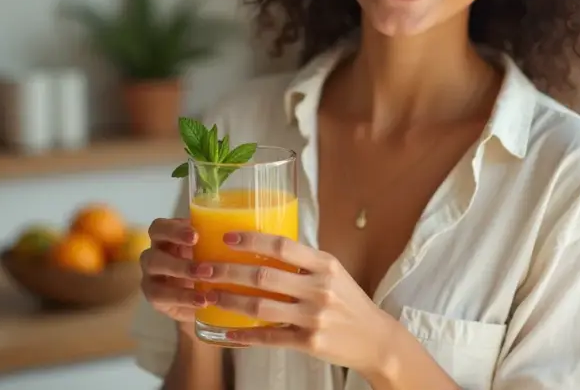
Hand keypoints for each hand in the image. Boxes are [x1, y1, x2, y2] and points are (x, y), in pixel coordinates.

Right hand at [139, 217, 216, 326]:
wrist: (204, 297)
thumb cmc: (212, 263)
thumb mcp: (217, 249)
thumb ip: (225, 238)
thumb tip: (256, 226)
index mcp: (168, 237)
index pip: (159, 228)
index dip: (174, 230)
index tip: (196, 236)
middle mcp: (155, 254)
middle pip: (151, 252)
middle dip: (177, 260)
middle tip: (204, 268)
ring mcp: (151, 276)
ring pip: (155, 275)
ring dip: (180, 278)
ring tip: (205, 283)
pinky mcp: (155, 297)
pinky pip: (161, 297)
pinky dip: (183, 298)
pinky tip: (202, 300)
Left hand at [207, 232, 397, 376]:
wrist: (375, 338)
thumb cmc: (349, 301)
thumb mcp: (333, 272)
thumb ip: (304, 262)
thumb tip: (264, 246)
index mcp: (325, 264)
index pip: (283, 246)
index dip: (251, 240)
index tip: (226, 238)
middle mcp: (320, 288)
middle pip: (264, 276)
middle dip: (228, 271)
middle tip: (204, 268)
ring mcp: (314, 317)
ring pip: (261, 308)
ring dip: (229, 301)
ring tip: (208, 296)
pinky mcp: (309, 342)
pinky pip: (269, 338)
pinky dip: (244, 335)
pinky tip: (226, 331)